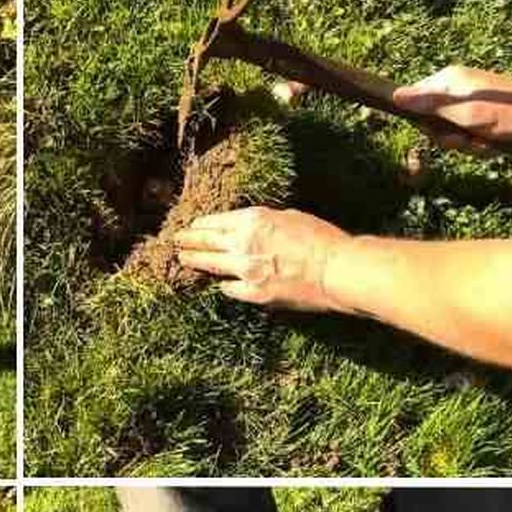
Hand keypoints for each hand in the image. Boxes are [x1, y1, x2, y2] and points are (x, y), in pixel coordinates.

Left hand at [174, 207, 351, 312]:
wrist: (335, 269)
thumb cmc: (321, 240)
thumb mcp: (289, 217)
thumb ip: (263, 223)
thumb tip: (248, 229)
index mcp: (253, 220)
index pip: (215, 222)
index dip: (200, 224)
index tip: (192, 226)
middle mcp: (243, 243)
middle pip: (205, 241)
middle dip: (188, 240)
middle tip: (176, 241)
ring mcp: (245, 270)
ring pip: (210, 265)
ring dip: (194, 261)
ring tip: (183, 259)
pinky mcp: (253, 293)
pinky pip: (229, 288)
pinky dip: (223, 284)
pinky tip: (217, 283)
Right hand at [393, 66, 511, 151]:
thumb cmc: (506, 113)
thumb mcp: (465, 113)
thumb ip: (430, 104)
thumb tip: (396, 96)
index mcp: (446, 81)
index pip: (411, 101)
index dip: (423, 123)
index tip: (441, 131)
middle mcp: (452, 87)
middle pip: (429, 121)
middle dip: (448, 137)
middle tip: (468, 138)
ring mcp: (464, 100)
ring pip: (447, 131)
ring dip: (464, 143)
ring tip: (483, 141)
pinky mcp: (475, 112)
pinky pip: (462, 133)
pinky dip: (475, 142)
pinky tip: (489, 141)